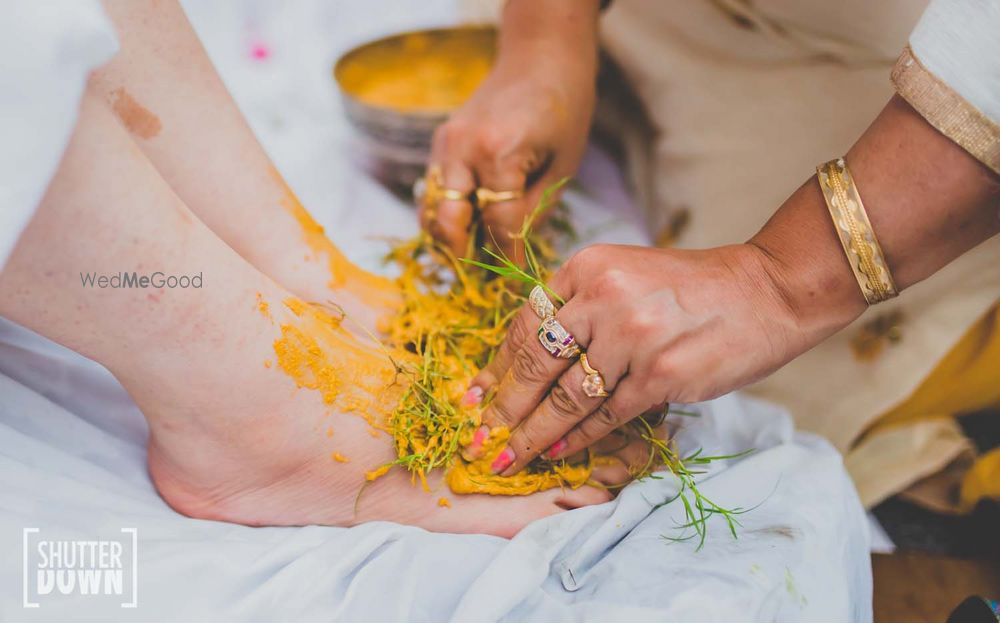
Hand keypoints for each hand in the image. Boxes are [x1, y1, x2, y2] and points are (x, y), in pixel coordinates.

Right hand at [419, 30, 595, 260]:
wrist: (540, 56)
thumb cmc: (564, 109)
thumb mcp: (562, 166)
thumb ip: (532, 211)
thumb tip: (509, 251)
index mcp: (499, 153)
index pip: (497, 224)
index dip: (506, 257)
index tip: (513, 280)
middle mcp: (462, 148)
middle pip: (449, 221)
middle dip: (463, 255)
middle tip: (479, 278)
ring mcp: (445, 143)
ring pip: (431, 208)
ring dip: (446, 238)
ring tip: (467, 260)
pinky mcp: (440, 141)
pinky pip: (432, 189)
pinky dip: (442, 214)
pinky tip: (462, 231)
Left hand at [463, 242, 850, 475]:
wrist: (766, 290)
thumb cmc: (693, 287)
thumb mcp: (626, 272)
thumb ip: (581, 304)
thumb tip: (531, 357)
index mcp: (589, 266)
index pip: (526, 323)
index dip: (496, 367)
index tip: (473, 397)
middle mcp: (604, 297)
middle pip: (535, 363)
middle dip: (502, 408)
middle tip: (478, 438)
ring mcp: (632, 337)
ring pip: (565, 397)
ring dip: (532, 434)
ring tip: (508, 457)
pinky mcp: (660, 376)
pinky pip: (605, 415)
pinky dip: (579, 439)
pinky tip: (558, 453)